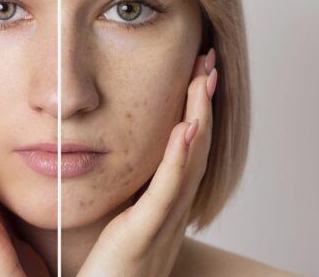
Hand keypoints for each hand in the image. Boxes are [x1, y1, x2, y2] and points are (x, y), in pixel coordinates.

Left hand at [76, 48, 217, 276]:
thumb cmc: (109, 274)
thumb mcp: (123, 228)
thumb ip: (131, 200)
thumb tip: (121, 166)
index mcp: (166, 207)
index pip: (187, 150)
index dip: (196, 111)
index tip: (197, 75)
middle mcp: (173, 213)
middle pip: (197, 148)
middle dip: (204, 103)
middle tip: (209, 63)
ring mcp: (163, 223)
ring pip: (189, 162)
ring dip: (198, 117)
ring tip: (203, 80)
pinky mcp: (145, 234)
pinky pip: (167, 191)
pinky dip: (179, 157)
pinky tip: (185, 128)